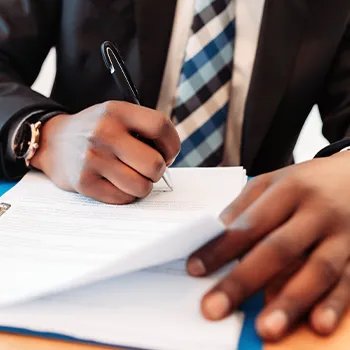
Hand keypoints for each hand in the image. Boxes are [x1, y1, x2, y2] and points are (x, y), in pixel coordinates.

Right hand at [31, 101, 179, 203]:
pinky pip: (124, 198)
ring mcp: (92, 159)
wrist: (54, 143)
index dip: (172, 145)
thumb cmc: (96, 131)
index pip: (160, 127)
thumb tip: (169, 158)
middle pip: (154, 164)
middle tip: (148, 168)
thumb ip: (144, 130)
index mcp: (117, 112)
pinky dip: (127, 194)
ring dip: (143, 185)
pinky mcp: (85, 182)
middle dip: (157, 171)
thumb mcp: (117, 116)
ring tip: (132, 175)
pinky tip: (116, 182)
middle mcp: (104, 133)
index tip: (168, 154)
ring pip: (142, 186)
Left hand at [187, 152, 349, 340]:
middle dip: (243, 281)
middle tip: (214, 308)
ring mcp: (342, 235)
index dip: (221, 248)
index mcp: (289, 190)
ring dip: (290, 301)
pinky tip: (318, 325)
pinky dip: (334, 305)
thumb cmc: (307, 181)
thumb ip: (245, 205)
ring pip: (317, 270)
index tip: (195, 269)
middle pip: (278, 249)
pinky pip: (349, 282)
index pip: (250, 223)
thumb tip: (216, 233)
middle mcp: (316, 212)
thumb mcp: (274, 180)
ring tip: (265, 328)